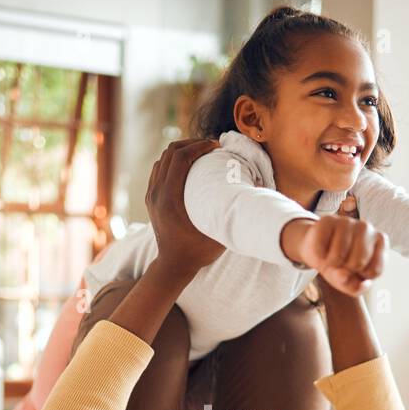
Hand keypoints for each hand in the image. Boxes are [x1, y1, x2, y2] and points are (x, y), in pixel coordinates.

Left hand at [146, 138, 223, 276]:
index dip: (199, 145)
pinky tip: (188, 165)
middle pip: (170, 153)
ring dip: (181, 151)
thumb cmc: (199, 252)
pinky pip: (159, 169)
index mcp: (170, 199)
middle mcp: (157, 194)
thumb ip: (236, 212)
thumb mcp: (220, 233)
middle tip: (210, 145)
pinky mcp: (150, 198)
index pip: (180, 158)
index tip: (216, 145)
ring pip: (162, 159)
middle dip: (191, 143)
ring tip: (200, 151)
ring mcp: (151, 195)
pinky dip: (173, 162)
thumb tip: (258, 187)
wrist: (173, 266)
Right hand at [281, 213, 385, 295]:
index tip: (357, 271)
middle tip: (342, 264)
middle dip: (346, 270)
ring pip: (338, 256)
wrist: (320, 251)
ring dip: (331, 264)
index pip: (374, 271)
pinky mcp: (327, 221)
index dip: (361, 277)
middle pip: (357, 263)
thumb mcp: (352, 283)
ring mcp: (347, 221)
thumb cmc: (342, 266)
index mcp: (380, 241)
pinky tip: (322, 250)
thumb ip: (354, 287)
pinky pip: (320, 250)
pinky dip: (318, 257)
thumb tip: (344, 276)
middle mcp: (367, 228)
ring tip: (332, 258)